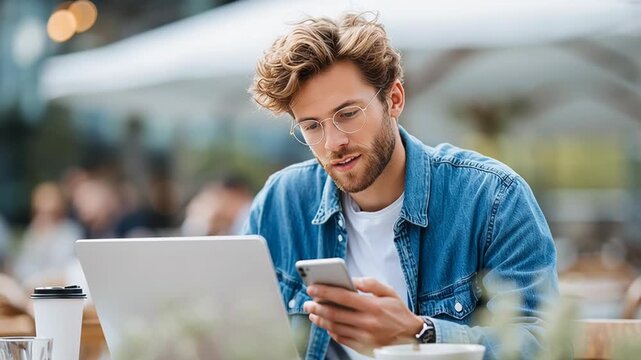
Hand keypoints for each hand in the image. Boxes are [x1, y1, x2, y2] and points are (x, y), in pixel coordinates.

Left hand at [303, 277, 423, 355]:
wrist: (411, 336)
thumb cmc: (398, 312)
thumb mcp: (389, 292)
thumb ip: (371, 283)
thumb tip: (352, 280)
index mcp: (373, 306)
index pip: (343, 297)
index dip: (325, 292)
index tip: (312, 287)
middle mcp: (368, 322)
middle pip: (335, 314)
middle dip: (317, 307)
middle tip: (307, 302)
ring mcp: (364, 336)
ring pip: (335, 327)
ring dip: (320, 320)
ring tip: (312, 313)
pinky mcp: (363, 346)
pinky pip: (342, 339)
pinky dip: (331, 331)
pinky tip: (326, 325)